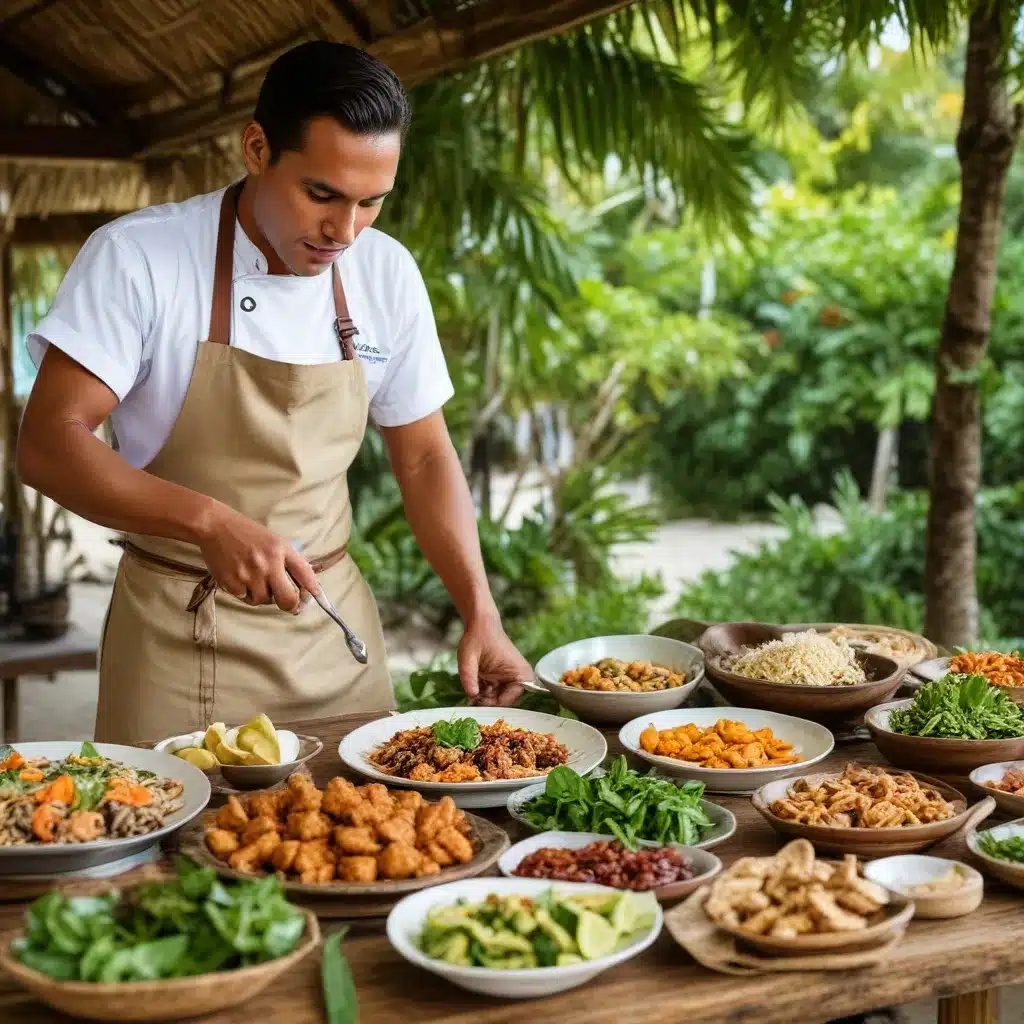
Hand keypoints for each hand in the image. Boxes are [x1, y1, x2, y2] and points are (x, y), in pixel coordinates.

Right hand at [195, 503, 319, 612]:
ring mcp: (247, 576)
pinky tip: (242, 578)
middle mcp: (265, 566)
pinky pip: (245, 598)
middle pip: (286, 600)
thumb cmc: (249, 534)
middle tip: (287, 600)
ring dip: (264, 594)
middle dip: (289, 603)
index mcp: (279, 552)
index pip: (303, 577)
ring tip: (257, 578)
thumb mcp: (277, 542)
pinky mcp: (230, 584)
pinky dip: (246, 593)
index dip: (311, 592)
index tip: (313, 597)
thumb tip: (310, 585)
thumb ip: (294, 562)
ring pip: (263, 600)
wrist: (215, 527)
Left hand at [457, 613, 532, 706]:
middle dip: (486, 701)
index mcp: (520, 673)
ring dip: (483, 696)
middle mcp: (520, 678)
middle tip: (471, 696)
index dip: (490, 704)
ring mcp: (512, 679)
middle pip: (502, 702)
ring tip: (472, 686)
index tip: (475, 700)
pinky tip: (475, 682)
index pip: (507, 701)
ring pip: (496, 698)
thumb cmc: (478, 637)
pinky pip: (493, 692)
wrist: (481, 624)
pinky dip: (483, 691)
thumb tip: (472, 696)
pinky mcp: (504, 678)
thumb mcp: (468, 657)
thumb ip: (469, 677)